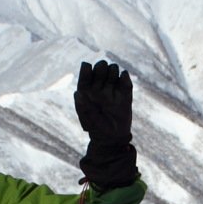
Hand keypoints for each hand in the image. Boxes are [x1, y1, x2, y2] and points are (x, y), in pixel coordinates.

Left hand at [74, 60, 137, 188]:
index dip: (88, 69)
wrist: (114, 138)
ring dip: (113, 73)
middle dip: (102, 69)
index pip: (86, 70)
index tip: (89, 76)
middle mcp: (99, 86)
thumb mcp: (87, 119)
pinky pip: (125, 77)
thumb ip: (82, 105)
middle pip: (101, 65)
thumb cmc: (97, 129)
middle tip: (102, 84)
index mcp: (87, 89)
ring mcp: (112, 88)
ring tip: (112, 87)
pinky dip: (124, 77)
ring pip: (113, 68)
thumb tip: (77, 92)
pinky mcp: (125, 92)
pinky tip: (121, 85)